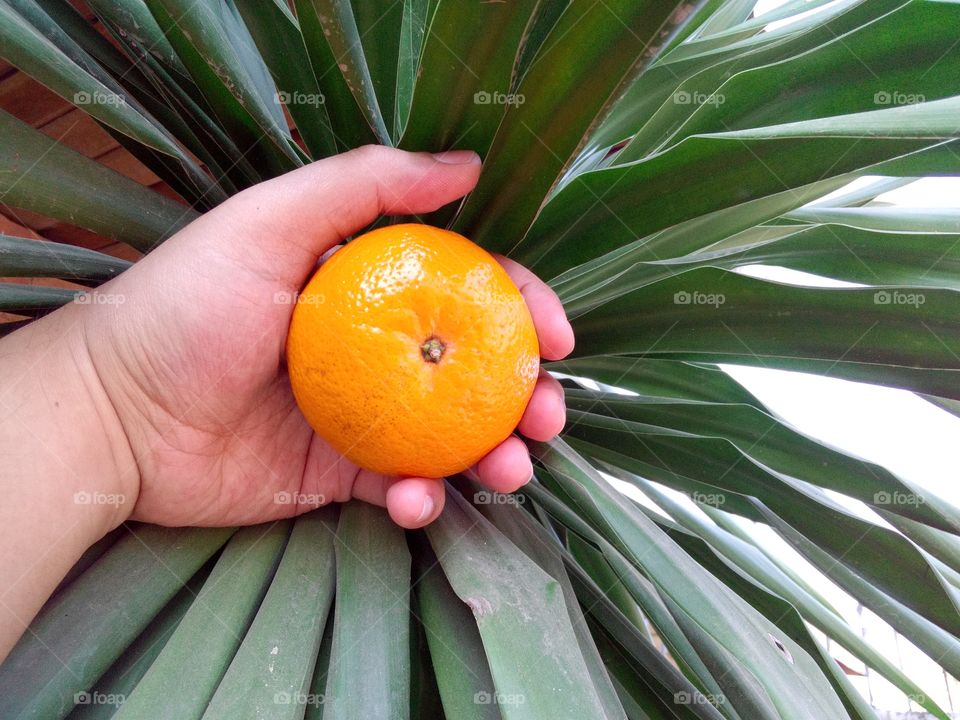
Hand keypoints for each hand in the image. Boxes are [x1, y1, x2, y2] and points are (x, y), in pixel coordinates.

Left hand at [79, 146, 573, 528]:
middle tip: (548, 419)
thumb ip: (366, 185)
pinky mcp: (338, 476)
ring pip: (454, 436)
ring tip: (511, 470)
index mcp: (369, 289)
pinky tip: (415, 500)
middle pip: (476, 370)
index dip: (524, 310)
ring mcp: (362, 417)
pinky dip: (422, 501)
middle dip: (528, 396)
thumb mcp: (271, 221)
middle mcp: (375, 351)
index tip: (558, 338)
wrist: (115, 414)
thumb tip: (465, 166)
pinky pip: (401, 489)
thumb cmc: (187, 306)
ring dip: (495, 456)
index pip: (469, 292)